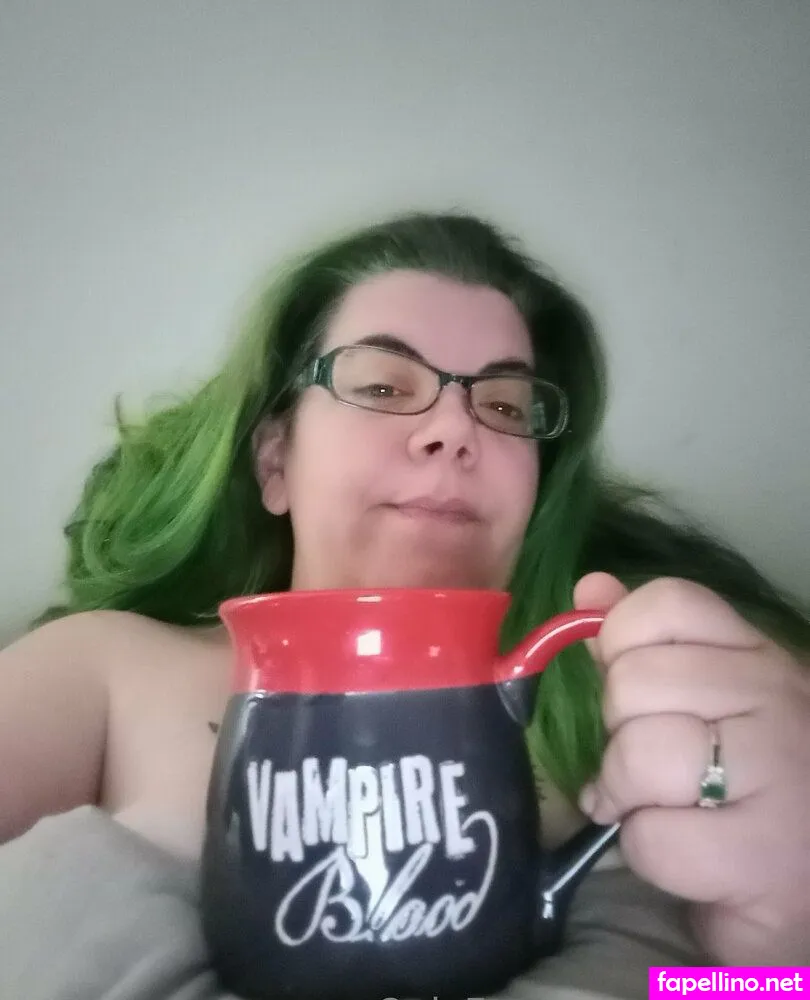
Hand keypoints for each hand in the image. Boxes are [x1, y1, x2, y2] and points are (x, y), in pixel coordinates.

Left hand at [574, 572, 809, 964]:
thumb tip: (590, 588)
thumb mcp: (702, 698)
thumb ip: (643, 644)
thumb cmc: (744, 786)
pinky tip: (679, 852)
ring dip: (626, 793)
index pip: (668, 603)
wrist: (805, 881)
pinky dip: (645, 851)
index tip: (633, 688)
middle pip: (635, 681)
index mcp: (758, 653)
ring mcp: (780, 773)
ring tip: (656, 807)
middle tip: (649, 765)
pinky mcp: (764, 853)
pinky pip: (651, 835)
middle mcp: (777, 697)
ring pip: (640, 753)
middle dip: (618, 731)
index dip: (622, 639)